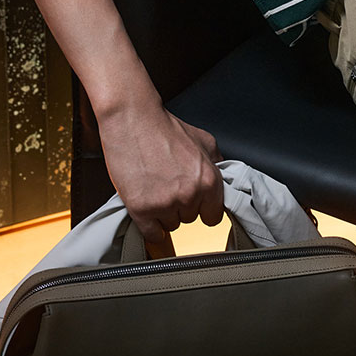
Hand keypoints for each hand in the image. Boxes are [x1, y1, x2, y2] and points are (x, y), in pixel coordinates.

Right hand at [96, 99, 224, 245]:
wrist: (133, 120)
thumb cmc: (164, 128)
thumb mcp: (203, 140)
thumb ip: (216, 164)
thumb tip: (223, 180)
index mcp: (208, 179)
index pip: (214, 216)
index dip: (203, 208)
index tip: (195, 201)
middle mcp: (189, 194)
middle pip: (191, 219)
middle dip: (181, 205)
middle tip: (169, 182)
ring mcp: (165, 203)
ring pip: (171, 226)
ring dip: (164, 213)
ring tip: (156, 187)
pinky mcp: (141, 210)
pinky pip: (152, 234)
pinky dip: (149, 224)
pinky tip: (147, 203)